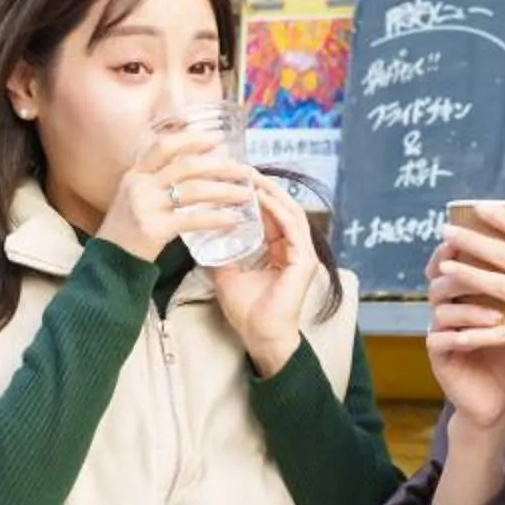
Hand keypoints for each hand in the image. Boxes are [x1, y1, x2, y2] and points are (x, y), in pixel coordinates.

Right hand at [97, 124, 259, 261]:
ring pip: (193, 190)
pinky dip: (216, 218)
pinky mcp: (153, 229)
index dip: (192, 139)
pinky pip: (192, 219)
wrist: (107, 264)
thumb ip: (156, 183)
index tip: (217, 138)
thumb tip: (193, 172)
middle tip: (243, 170)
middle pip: (186, 165)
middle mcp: (139, 185)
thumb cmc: (126, 232)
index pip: (164, 146)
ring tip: (245, 195)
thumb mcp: (134, 198)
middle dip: (219, 166)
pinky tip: (233, 220)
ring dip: (224, 191)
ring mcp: (145, 206)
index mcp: (135, 174)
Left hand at [208, 178, 323, 374]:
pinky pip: (292, 226)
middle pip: (281, 206)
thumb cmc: (248, 311)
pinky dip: (276, 209)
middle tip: (241, 167)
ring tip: (249, 175)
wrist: (261, 337)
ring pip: (289, 210)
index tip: (233, 176)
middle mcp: (295, 247)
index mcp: (281, 249)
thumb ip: (219, 253)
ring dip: (270, 191)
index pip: (271, 213)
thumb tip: (199, 234)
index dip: (254, 193)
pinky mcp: (304, 261)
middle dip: (262, 185)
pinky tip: (259, 197)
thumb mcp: (226, 273)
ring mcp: (303, 253)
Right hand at [423, 229, 504, 429]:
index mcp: (465, 291)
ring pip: (440, 307)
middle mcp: (447, 306)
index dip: (460, 246)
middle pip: (441, 277)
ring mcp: (439, 330)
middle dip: (458, 267)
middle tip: (473, 262)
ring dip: (468, 307)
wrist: (501, 395)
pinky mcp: (438, 355)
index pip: (454, 260)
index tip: (478, 235)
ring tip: (497, 313)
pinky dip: (460, 334)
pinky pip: (439, 338)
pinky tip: (479, 335)